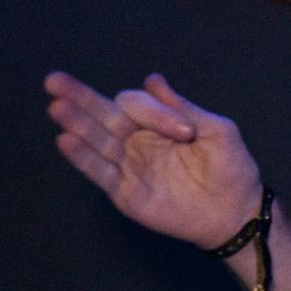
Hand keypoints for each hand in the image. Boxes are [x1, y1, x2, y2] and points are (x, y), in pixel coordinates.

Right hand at [45, 72, 262, 248]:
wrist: (237, 212)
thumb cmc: (231, 169)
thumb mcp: (217, 131)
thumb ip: (183, 108)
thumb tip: (152, 79)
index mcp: (157, 124)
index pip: (134, 104)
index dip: (150, 111)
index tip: (184, 131)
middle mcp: (137, 142)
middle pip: (103, 115)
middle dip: (80, 98)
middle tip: (53, 81)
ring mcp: (130, 167)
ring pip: (97, 141)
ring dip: (77, 123)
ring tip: (57, 106)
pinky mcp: (126, 193)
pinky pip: (101, 173)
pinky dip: (83, 158)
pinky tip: (66, 140)